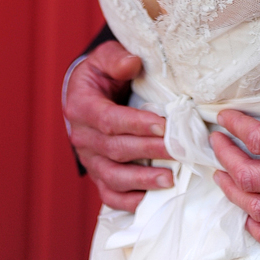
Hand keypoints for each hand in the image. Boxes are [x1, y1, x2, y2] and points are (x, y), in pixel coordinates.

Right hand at [64, 40, 171, 210]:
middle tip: (177, 151)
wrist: (88, 93)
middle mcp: (82, 136)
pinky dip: (128, 201)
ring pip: (112, 176)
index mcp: (82, 106)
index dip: (135, 124)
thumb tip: (132, 63)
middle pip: (115, 149)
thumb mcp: (105, 58)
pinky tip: (150, 200)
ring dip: (141, 180)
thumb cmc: (101, 74)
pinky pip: (109, 194)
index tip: (162, 126)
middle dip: (148, 151)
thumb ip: (116, 59)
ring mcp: (89, 158)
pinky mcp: (97, 173)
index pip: (108, 119)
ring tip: (170, 179)